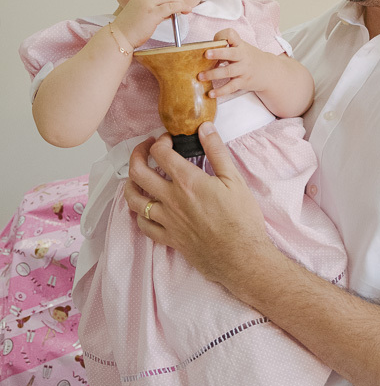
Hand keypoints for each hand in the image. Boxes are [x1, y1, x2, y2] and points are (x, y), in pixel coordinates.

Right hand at [113, 0, 190, 48]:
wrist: (120, 37)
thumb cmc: (130, 29)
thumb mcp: (141, 13)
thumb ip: (153, 9)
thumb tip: (170, 10)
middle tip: (183, 5)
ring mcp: (148, 4)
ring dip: (181, 2)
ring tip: (186, 9)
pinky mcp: (152, 14)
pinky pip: (171, 7)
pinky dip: (181, 7)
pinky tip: (185, 10)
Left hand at [124, 124, 272, 291]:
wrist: (242, 257)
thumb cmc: (242, 219)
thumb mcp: (235, 180)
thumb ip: (217, 151)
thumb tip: (204, 128)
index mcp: (187, 182)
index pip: (160, 153)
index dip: (160, 141)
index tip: (168, 139)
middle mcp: (171, 200)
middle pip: (138, 172)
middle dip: (137, 154)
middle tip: (146, 149)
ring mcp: (167, 221)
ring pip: (133, 199)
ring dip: (131, 183)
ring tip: (137, 176)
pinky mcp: (169, 238)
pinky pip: (142, 225)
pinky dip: (139, 213)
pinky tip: (145, 207)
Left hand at [199, 28, 271, 98]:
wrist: (269, 72)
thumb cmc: (249, 58)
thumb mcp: (241, 48)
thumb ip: (225, 48)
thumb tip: (204, 54)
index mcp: (240, 45)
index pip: (232, 35)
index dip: (223, 36)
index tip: (215, 40)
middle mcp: (243, 56)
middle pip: (231, 53)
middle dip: (218, 53)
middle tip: (206, 54)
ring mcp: (243, 70)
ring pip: (228, 71)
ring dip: (213, 74)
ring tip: (201, 76)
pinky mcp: (243, 82)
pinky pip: (231, 87)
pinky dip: (220, 91)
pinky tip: (211, 93)